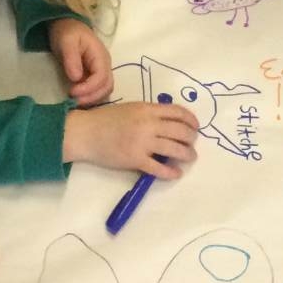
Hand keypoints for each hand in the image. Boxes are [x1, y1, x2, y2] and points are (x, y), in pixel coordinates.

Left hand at [48, 17, 113, 104]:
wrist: (67, 26)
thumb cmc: (67, 32)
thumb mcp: (66, 41)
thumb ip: (71, 58)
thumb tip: (76, 78)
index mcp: (100, 56)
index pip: (101, 77)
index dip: (89, 88)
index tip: (72, 92)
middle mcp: (105, 65)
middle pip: (107, 87)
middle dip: (92, 97)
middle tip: (74, 101)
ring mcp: (101, 71)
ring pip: (104, 91)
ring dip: (92, 99)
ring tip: (75, 102)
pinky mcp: (94, 76)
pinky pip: (97, 90)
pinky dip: (90, 98)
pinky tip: (78, 99)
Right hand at [62, 100, 199, 177]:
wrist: (86, 133)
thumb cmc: (106, 119)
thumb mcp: (131, 108)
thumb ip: (151, 113)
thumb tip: (171, 122)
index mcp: (147, 109)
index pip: (178, 112)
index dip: (192, 120)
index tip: (195, 127)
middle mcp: (148, 124)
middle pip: (181, 131)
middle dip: (191, 139)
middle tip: (192, 144)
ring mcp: (142, 143)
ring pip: (175, 149)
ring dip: (187, 155)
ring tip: (189, 157)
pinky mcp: (135, 160)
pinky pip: (159, 168)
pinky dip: (171, 172)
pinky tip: (176, 174)